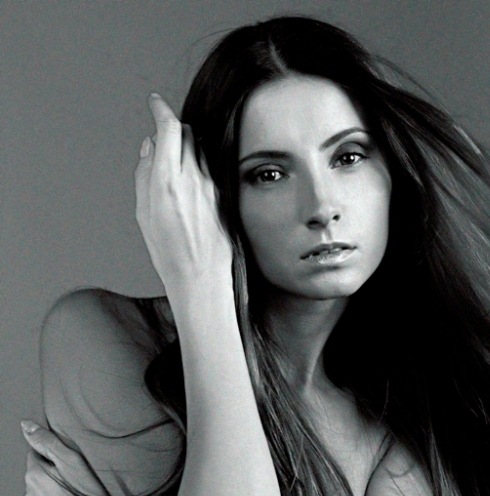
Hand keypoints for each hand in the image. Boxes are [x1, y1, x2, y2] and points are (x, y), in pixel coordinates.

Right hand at [135, 94, 232, 290]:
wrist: (201, 278)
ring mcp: (211, 186)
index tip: (154, 102)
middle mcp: (192, 178)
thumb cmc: (169, 253)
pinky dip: (198, 165)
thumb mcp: (144, 214)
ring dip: (187, 147)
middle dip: (173, 130)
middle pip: (186, 132)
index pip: (169, 128)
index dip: (160, 109)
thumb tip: (149, 146)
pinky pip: (210, 168)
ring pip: (200, 148)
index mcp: (167, 181)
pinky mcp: (223, 195)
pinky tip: (192, 186)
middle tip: (163, 140)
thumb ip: (144, 174)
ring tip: (177, 169)